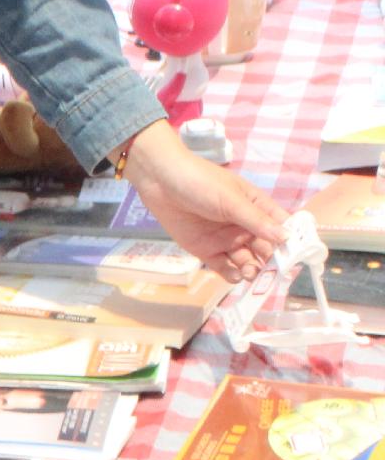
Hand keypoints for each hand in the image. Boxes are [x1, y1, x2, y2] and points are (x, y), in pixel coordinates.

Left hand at [119, 120, 288, 281]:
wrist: (161, 183)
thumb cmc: (202, 183)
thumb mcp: (232, 201)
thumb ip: (257, 221)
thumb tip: (286, 237)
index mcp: (258, 208)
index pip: (281, 228)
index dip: (291, 242)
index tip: (297, 258)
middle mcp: (245, 226)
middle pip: (265, 249)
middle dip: (271, 262)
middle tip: (272, 274)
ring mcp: (226, 239)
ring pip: (246, 260)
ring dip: (251, 269)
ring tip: (250, 274)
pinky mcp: (206, 250)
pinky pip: (223, 266)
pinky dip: (231, 273)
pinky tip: (236, 276)